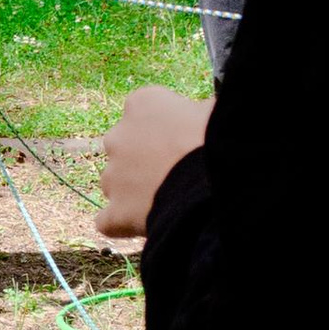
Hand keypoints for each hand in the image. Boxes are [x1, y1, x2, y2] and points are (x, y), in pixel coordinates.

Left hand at [97, 86, 210, 240]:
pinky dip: (122, 223)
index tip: (184, 140)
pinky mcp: (116, 212)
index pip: (145, 111)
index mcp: (142, 104)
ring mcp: (113, 176)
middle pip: (126, 148)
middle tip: (178, 173)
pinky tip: (144, 225)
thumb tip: (204, 117)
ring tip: (171, 201)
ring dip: (136, 191)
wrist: (214, 182)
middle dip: (146, 160)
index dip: (166, 129)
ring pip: (117, 184)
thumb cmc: (221, 140)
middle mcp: (118, 136)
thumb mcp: (214, 111)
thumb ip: (198, 112)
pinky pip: (108, 220)